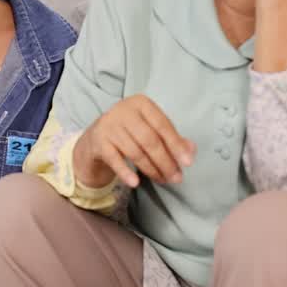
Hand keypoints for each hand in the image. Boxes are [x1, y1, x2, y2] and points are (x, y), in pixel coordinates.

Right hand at [72, 95, 195, 188]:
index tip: (188, 162)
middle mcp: (123, 110)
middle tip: (176, 178)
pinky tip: (135, 183)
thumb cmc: (130, 132)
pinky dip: (125, 172)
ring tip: (162, 180)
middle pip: (149, 139)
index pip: (162, 125)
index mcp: (140, 103)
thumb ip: (171, 138)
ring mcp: (108, 125)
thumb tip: (191, 150)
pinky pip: (114, 159)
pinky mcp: (98, 141)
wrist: (95, 138)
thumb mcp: (151, 130)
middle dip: (165, 161)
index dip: (176, 145)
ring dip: (151, 169)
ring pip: (135, 151)